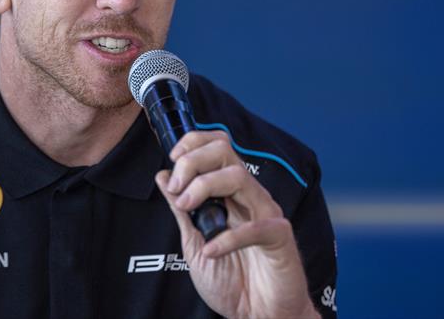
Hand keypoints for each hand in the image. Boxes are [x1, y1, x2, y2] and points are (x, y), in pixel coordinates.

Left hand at [154, 130, 319, 318]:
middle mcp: (248, 196)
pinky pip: (256, 226)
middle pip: (224, 152)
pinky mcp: (279, 236)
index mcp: (229, 193)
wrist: (260, 316)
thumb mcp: (194, 242)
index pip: (216, 147)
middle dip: (192, 162)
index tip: (173, 160)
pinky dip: (228, 237)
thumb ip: (181, 210)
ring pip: (237, 176)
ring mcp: (265, 213)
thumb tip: (163, 176)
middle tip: (176, 188)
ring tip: (187, 208)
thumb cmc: (233, 281)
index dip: (193, 143)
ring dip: (204, 187)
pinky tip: (212, 250)